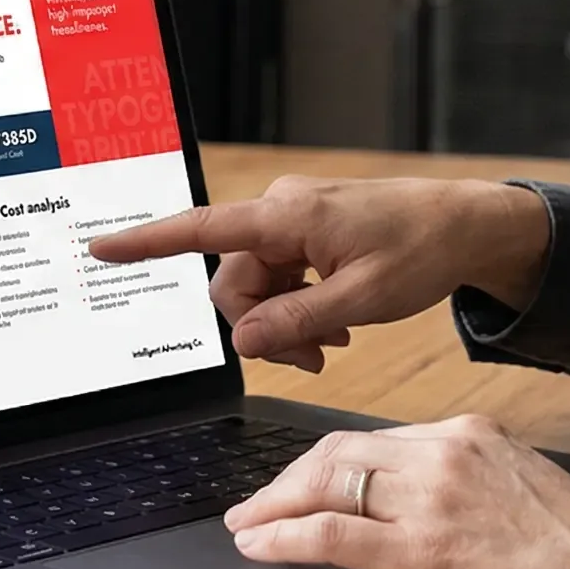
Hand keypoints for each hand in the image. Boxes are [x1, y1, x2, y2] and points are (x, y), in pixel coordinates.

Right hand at [86, 177, 549, 370]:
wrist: (467, 225)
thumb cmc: (423, 250)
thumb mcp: (363, 300)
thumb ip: (298, 322)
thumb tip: (244, 342)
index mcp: (288, 217)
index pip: (202, 230)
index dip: (147, 242)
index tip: (101, 248)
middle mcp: (281, 210)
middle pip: (236, 282)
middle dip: (263, 327)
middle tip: (314, 358)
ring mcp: (293, 218)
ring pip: (258, 285)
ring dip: (285, 321)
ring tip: (333, 344)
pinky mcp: (307, 229)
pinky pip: (280, 276)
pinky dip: (299, 306)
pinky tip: (334, 326)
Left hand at [228, 416, 569, 568]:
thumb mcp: (519, 487)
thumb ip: (462, 479)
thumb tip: (410, 499)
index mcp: (468, 434)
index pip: (373, 439)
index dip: (325, 464)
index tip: (300, 483)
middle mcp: (443, 453)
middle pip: (337, 453)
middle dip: (287, 480)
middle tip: (256, 505)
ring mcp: (429, 499)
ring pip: (325, 485)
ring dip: (274, 506)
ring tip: (247, 525)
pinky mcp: (420, 551)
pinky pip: (330, 533)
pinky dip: (283, 537)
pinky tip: (259, 547)